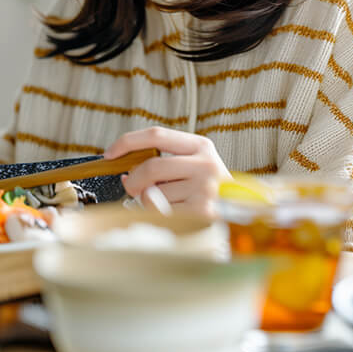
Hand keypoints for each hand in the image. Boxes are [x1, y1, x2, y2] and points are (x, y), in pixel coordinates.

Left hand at [104, 127, 231, 218]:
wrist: (242, 215)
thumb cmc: (210, 190)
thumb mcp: (195, 166)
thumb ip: (166, 163)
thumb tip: (125, 175)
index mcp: (202, 146)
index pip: (157, 135)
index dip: (127, 142)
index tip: (110, 154)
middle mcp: (206, 165)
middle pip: (151, 167)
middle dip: (133, 180)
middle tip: (131, 188)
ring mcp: (204, 189)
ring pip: (153, 194)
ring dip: (148, 202)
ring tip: (167, 204)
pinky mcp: (201, 213)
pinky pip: (160, 213)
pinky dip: (157, 216)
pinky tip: (172, 215)